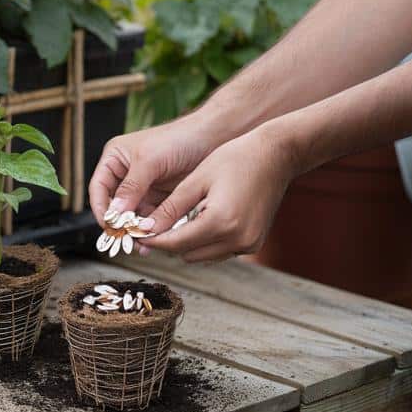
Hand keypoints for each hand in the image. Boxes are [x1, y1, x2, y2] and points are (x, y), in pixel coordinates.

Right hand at [88, 112, 223, 229]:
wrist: (213, 138)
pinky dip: (151, 229)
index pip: (99, 188)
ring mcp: (144, 187)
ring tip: (141, 244)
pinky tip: (154, 239)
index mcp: (114, 159)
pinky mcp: (161, 198)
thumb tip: (115, 212)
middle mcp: (126, 174)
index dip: (101, 208)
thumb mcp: (149, 161)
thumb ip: (131, 187)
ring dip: (135, 230)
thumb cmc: (178, 139)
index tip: (109, 226)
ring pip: (132, 215)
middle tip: (124, 240)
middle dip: (119, 224)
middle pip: (114, 205)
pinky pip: (151, 218)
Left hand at [139, 125, 298, 261]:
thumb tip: (146, 228)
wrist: (276, 155)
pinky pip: (220, 251)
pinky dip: (205, 241)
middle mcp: (237, 240)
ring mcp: (248, 244)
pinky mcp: (254, 243)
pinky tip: (198, 220)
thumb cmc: (235, 159)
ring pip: (203, 256)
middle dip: (168, 241)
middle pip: (187, 254)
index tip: (134, 231)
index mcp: (220, 222)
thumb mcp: (196, 180)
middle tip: (151, 224)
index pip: (175, 243)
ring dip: (187, 243)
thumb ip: (170, 208)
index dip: (152, 239)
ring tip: (173, 220)